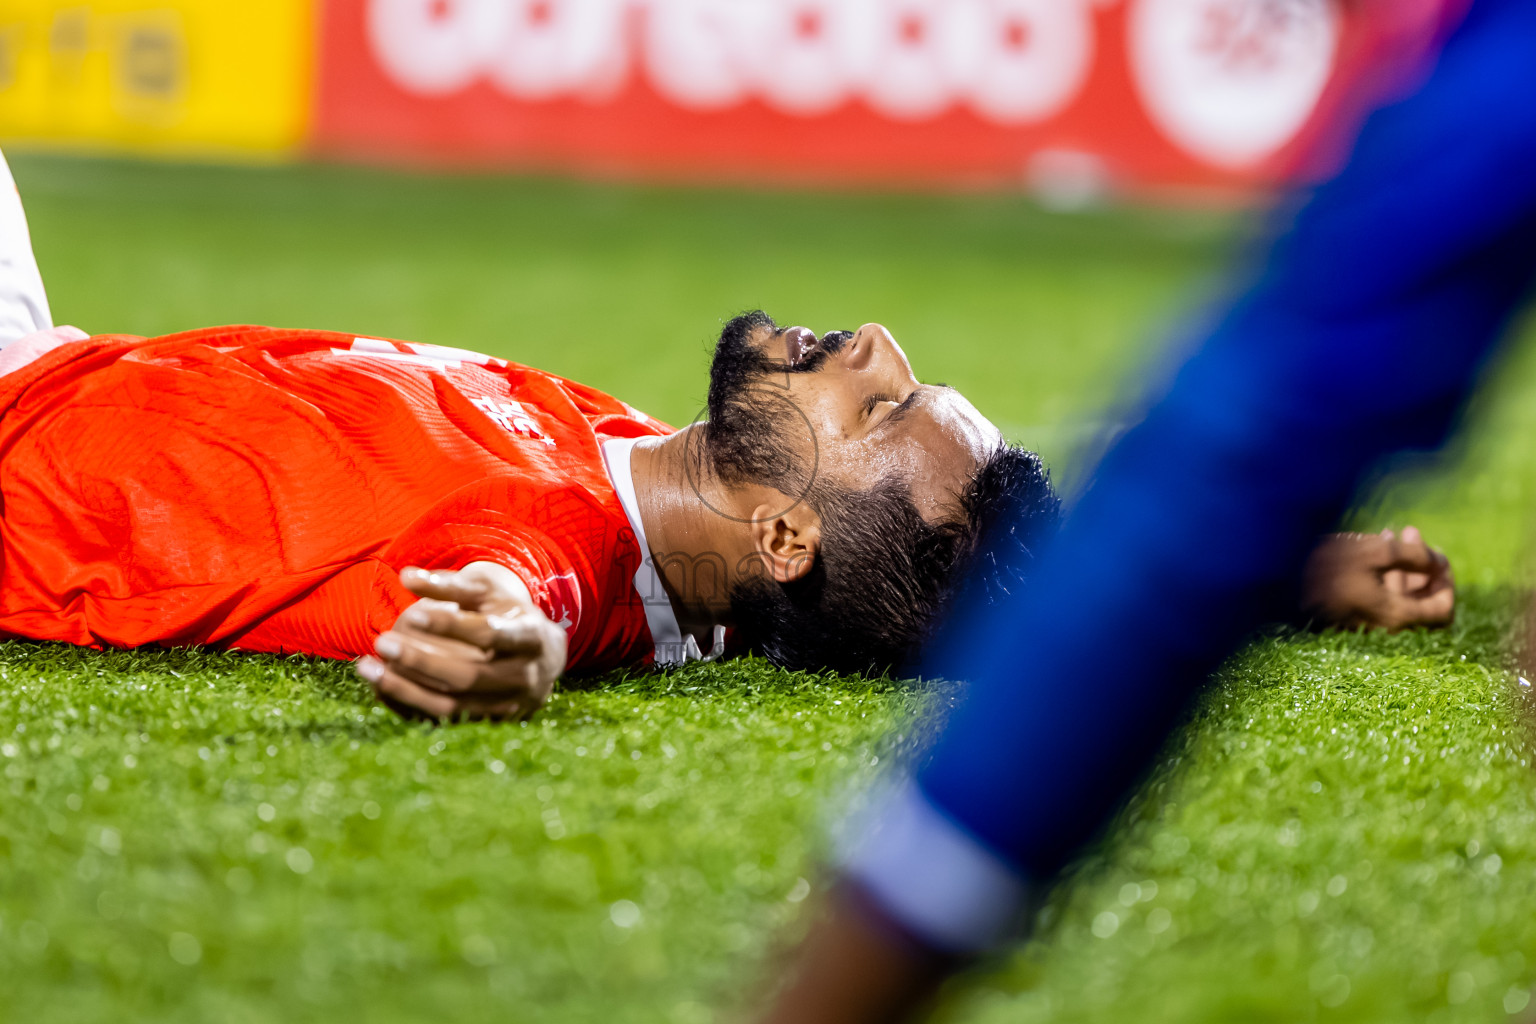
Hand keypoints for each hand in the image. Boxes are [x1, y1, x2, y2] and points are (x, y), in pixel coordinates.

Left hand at [356, 562, 567, 720]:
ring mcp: (509, 708)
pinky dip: (408, 706)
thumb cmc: (508, 614)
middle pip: (469, 676)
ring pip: (452, 707)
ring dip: (405, 690)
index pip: (489, 634)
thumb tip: (405, 575)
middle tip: (382, 642)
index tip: (412, 614)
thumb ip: (450, 584)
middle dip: (421, 661)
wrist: (543, 657)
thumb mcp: (488, 592)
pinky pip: (443, 722)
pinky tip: (378, 687)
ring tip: (367, 668)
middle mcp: (527, 679)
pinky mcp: (489, 726)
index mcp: (532, 639)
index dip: (450, 625)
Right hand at [1299, 526, 1454, 630]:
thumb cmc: (1325, 565)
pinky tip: (1372, 546)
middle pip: (1418, 603)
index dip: (1446, 582)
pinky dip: (1380, 574)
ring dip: (1400, 565)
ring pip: (1395, 597)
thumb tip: (1436, 562)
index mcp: (1394, 617)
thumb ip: (1415, 556)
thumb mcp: (1376, 551)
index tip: (1438, 556)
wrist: (1273, 577)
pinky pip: (1374, 597)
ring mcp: (1362, 623)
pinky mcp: (1344, 614)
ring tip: (1394, 533)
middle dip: (1422, 567)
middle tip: (1413, 534)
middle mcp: (1381, 627)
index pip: (1443, 610)